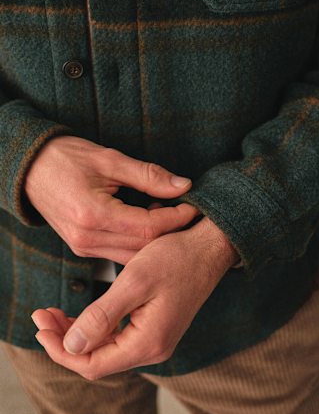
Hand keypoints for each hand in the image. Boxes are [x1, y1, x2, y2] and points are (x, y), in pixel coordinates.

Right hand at [24, 135, 200, 263]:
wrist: (30, 168)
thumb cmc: (66, 157)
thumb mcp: (110, 159)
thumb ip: (149, 175)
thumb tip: (183, 186)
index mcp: (94, 215)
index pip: (149, 227)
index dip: (177, 217)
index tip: (194, 205)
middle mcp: (88, 239)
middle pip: (144, 247)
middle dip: (171, 233)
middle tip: (191, 215)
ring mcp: (84, 248)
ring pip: (134, 256)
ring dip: (157, 241)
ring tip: (173, 219)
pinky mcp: (84, 248)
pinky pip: (120, 254)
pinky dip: (140, 243)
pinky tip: (151, 224)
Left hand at [31, 217, 240, 378]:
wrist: (210, 246)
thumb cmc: (176, 257)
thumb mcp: (135, 281)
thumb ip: (102, 316)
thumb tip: (70, 345)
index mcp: (148, 343)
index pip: (92, 365)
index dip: (61, 350)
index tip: (39, 324)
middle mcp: (154, 349)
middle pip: (97, 360)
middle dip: (64, 341)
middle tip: (40, 315)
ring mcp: (156, 341)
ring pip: (106, 350)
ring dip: (77, 334)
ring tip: (53, 313)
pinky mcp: (156, 329)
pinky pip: (118, 339)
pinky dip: (95, 329)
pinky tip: (79, 314)